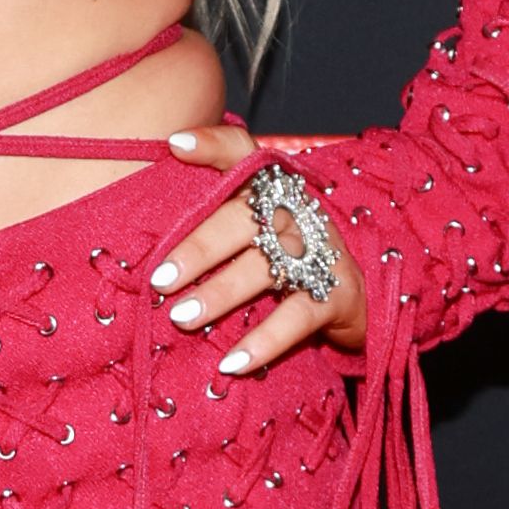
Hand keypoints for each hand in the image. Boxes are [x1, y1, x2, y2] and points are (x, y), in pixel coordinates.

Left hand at [148, 126, 366, 371]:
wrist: (359, 297)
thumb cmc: (288, 257)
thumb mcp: (257, 229)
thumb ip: (214, 214)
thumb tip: (150, 215)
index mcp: (272, 189)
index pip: (244, 154)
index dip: (213, 145)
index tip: (175, 146)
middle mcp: (297, 212)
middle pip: (244, 218)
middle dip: (199, 247)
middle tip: (159, 280)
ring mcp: (322, 252)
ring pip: (266, 267)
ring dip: (221, 293)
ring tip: (182, 317)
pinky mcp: (338, 295)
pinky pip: (296, 318)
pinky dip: (263, 341)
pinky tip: (231, 363)